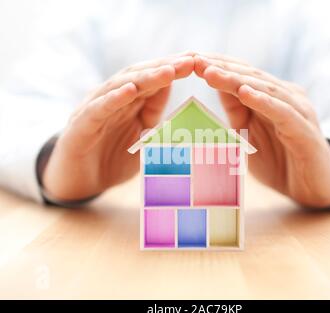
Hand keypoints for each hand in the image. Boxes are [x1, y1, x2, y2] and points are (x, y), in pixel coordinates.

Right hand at [42, 55, 193, 200]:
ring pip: (120, 87)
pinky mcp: (80, 126)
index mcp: (128, 102)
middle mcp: (112, 100)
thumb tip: (170, 92)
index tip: (198, 62)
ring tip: (167, 72)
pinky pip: (98, 109)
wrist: (80, 182)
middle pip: (139, 77)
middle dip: (165, 68)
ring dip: (144, 78)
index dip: (174, 70)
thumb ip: (153, 115)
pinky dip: (113, 99)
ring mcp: (95, 110)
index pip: (152, 80)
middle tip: (190, 61)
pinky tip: (130, 90)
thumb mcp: (141, 137)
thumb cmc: (112, 159)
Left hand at [194, 53, 329, 207]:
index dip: (218, 66)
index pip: (243, 74)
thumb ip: (237, 111)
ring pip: (266, 90)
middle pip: (252, 77)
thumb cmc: (279, 161)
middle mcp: (287, 98)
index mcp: (272, 97)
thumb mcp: (249, 134)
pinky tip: (245, 93)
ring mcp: (298, 112)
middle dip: (222, 68)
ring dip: (237, 80)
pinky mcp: (305, 131)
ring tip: (212, 73)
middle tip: (195, 60)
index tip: (190, 59)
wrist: (314, 189)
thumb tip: (216, 86)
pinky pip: (283, 113)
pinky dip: (264, 102)